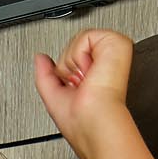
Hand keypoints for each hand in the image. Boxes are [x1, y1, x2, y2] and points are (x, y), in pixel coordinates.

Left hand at [33, 28, 133, 158]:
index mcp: (95, 73)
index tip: (74, 88)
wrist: (92, 122)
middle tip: (81, 85)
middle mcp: (105, 62)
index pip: (73, 57)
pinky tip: (90, 71)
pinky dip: (79, 56)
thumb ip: (45, 73)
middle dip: (67, 67)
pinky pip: (85, 36)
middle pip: (72, 45)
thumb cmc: (79, 119)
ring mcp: (112, 52)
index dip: (65, 72)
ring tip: (86, 80)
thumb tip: (40, 57)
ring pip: (77, 39)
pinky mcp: (118, 43)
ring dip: (73, 64)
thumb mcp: (53, 94)